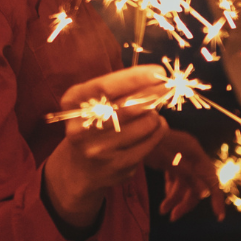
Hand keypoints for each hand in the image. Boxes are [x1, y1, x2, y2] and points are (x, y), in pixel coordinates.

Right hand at [43, 66, 171, 230]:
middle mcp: (81, 127)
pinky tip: (156, 127)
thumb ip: (116, 89)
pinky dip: (159, 130)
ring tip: (151, 113)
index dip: (135, 77)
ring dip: (155, 114)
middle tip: (167, 87)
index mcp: (73, 103)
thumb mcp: (91, 102)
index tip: (158, 72)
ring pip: (145, 124)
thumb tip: (155, 77)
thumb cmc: (92, 124)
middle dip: (154, 93)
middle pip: (129, 105)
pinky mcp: (117, 166)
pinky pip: (151, 142)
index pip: (106, 86)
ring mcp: (99, 150)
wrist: (78, 168)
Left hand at [150, 128, 225, 220]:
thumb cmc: (150, 140)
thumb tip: (204, 193)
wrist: (131, 129)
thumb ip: (187, 174)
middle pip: (196, 184)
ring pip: (184, 183)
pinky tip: (165, 201)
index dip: (216, 198)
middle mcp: (191, 155)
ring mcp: (180, 158)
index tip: (218, 216)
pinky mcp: (170, 160)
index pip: (211, 179)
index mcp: (194, 152)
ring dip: (175, 198)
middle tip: (174, 217)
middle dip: (186, 201)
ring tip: (163, 210)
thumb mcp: (167, 159)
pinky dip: (171, 189)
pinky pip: (175, 179)